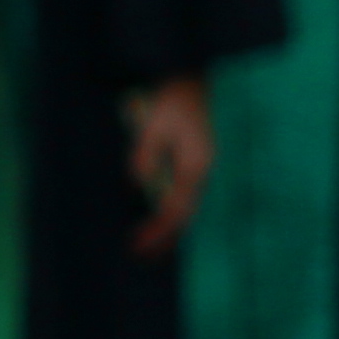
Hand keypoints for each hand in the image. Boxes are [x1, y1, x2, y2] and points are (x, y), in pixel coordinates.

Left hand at [124, 76, 213, 253]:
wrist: (192, 78)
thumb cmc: (173, 99)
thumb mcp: (155, 125)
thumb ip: (145, 156)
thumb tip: (136, 185)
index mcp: (196, 166)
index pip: (175, 209)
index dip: (157, 231)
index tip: (137, 245)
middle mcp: (202, 171)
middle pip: (184, 215)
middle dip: (164, 239)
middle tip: (141, 259)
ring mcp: (200, 169)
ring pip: (185, 208)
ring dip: (168, 230)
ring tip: (148, 251)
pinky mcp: (194, 164)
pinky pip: (182, 196)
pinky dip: (170, 213)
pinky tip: (157, 222)